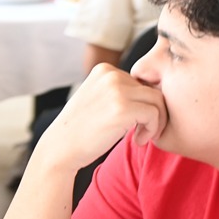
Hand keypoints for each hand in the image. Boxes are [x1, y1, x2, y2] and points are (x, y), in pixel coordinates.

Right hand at [33, 64, 166, 173]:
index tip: (134, 122)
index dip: (143, 104)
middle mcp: (111, 75)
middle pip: (153, 90)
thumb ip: (120, 90)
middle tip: (140, 132)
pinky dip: (152, 130)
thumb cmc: (81, 129)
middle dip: (153, 113)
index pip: (142, 82)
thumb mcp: (97, 98)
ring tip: (140, 136)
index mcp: (104, 70)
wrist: (60, 148)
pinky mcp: (123, 108)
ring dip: (156, 122)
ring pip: (158, 101)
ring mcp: (116, 91)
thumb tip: (157, 91)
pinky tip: (137, 140)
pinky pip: (155, 114)